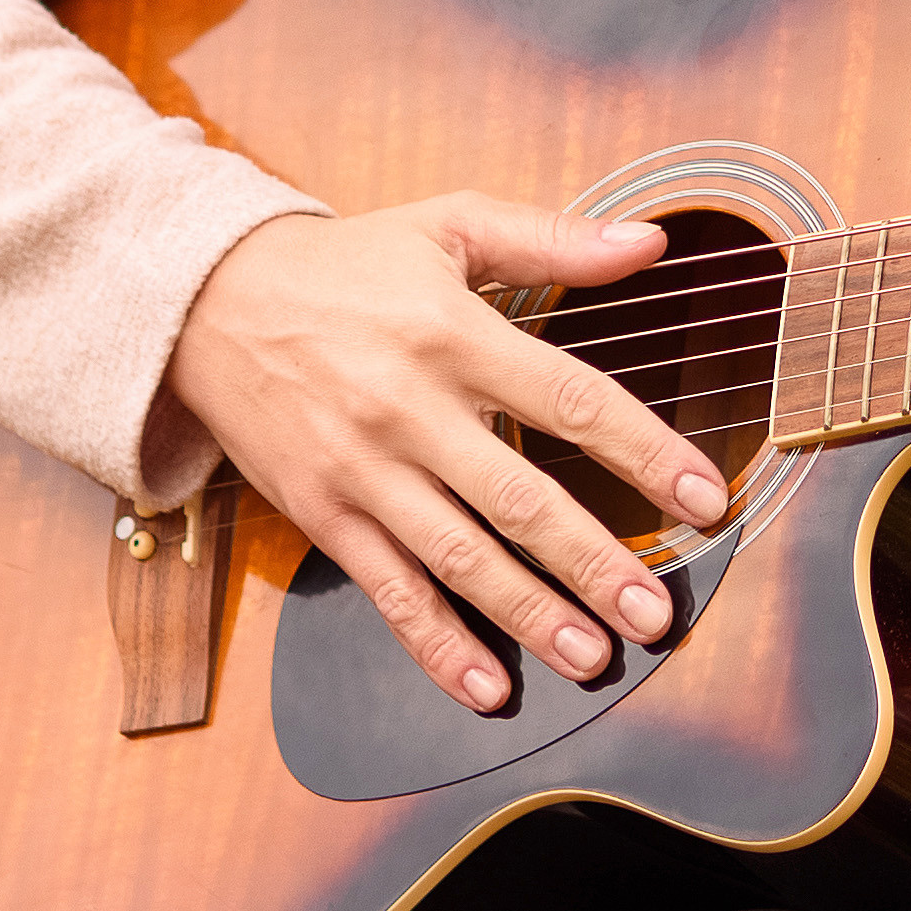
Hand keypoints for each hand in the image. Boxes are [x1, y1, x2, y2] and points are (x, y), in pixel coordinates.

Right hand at [167, 194, 730, 711]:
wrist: (207, 303)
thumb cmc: (347, 264)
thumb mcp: (449, 224)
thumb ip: (554, 238)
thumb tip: (649, 242)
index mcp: (455, 335)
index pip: (572, 400)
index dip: (644, 452)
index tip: (703, 497)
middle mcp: (412, 410)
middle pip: (521, 499)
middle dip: (595, 562)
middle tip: (657, 612)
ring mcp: (365, 472)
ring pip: (460, 559)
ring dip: (531, 615)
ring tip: (594, 657)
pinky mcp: (323, 516)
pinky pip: (389, 592)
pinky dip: (436, 646)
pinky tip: (486, 686)